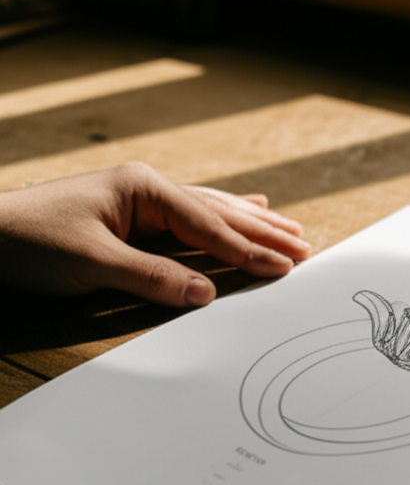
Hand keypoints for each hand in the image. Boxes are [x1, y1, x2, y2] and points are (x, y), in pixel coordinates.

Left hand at [0, 162, 309, 306]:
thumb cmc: (29, 243)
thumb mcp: (90, 263)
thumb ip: (152, 278)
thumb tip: (206, 295)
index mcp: (143, 190)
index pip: (208, 226)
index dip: (249, 249)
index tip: (286, 266)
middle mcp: (149, 189)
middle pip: (219, 213)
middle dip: (263, 232)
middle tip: (305, 247)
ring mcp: (143, 200)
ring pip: (212, 212)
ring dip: (253, 223)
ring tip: (291, 229)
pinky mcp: (136, 216)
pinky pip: (194, 218)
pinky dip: (225, 217)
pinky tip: (250, 207)